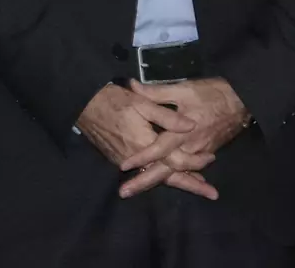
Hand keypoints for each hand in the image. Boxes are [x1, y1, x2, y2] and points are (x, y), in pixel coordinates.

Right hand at [76, 83, 217, 201]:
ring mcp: (126, 162)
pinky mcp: (118, 159)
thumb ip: (167, 116)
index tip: (212, 159)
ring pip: (156, 177)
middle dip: (191, 186)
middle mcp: (137, 159)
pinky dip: (159, 175)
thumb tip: (191, 125)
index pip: (176, 160)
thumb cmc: (113, 100)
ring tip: (196, 185)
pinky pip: (144, 172)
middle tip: (212, 194)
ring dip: (177, 181)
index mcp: (146, 144)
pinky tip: (169, 173)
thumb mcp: (141, 102)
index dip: (195, 161)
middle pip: (169, 177)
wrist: (82, 104)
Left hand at [119, 78, 250, 197]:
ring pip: (178, 172)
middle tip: (125, 193)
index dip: (141, 157)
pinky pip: (190, 168)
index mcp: (182, 132)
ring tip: (140, 189)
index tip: (124, 165)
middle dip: (145, 182)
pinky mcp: (208, 151)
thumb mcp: (182, 89)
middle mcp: (190, 147)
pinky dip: (180, 177)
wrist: (243, 100)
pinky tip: (170, 182)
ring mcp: (200, 152)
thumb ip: (156, 92)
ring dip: (160, 182)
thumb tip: (131, 85)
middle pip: (166, 170)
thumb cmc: (211, 93)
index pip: (158, 149)